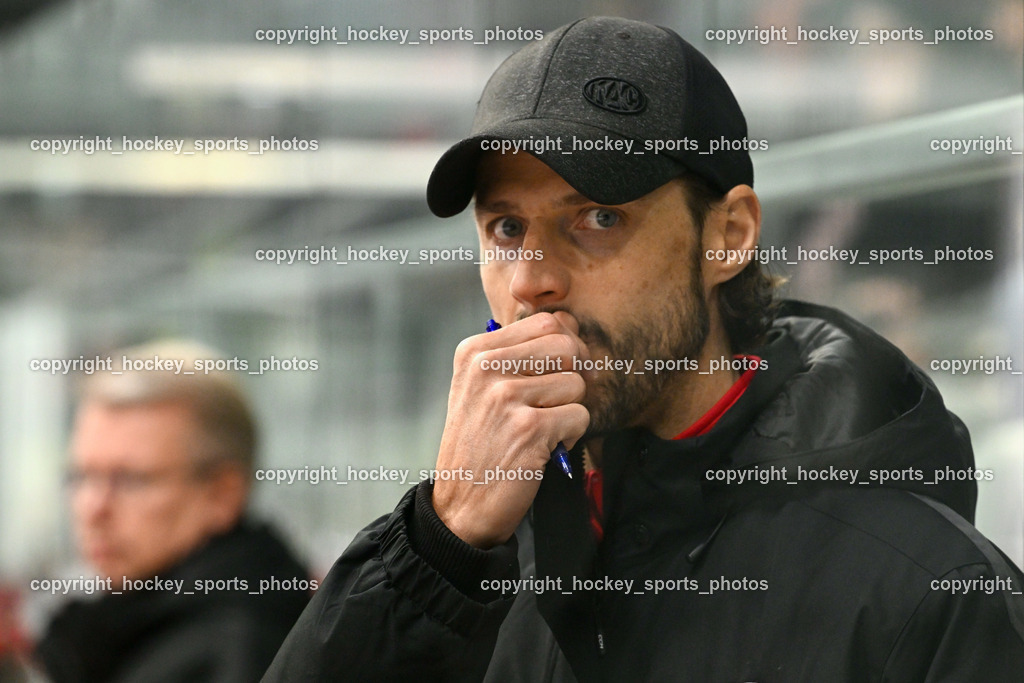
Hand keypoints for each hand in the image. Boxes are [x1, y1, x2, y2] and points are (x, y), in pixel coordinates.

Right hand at [432, 311, 589, 547]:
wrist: (461, 505)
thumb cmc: (480, 444)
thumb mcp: (480, 388)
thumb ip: (518, 354)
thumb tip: (571, 327)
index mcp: (474, 352)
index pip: (546, 321)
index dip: (566, 346)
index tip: (556, 373)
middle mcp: (486, 368)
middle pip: (567, 345)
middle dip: (574, 375)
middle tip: (557, 402)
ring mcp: (506, 397)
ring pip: (576, 383)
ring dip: (570, 410)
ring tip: (543, 428)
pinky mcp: (528, 428)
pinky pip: (580, 415)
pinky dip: (571, 436)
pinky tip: (545, 447)